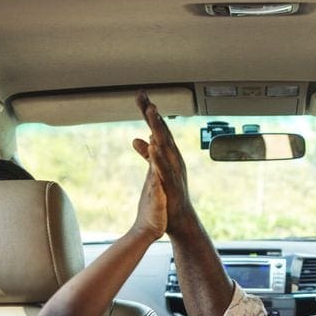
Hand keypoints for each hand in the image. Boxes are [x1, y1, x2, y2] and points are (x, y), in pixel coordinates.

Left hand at [132, 90, 192, 234]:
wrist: (179, 219)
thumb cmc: (168, 195)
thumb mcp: (153, 170)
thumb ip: (146, 154)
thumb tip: (137, 139)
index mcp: (168, 154)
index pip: (157, 129)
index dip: (149, 112)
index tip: (141, 95)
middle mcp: (173, 158)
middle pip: (162, 131)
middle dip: (153, 114)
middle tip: (145, 96)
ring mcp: (173, 170)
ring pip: (165, 145)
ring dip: (159, 128)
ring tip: (151, 112)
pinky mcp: (171, 183)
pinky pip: (164, 167)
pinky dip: (159, 155)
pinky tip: (154, 145)